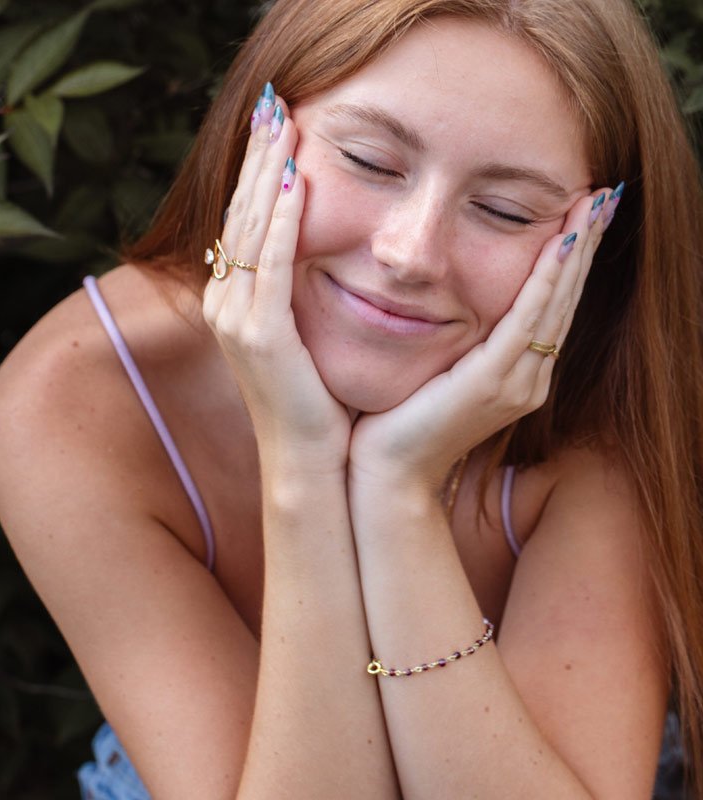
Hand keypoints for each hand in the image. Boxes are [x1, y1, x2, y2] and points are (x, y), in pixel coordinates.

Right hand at [202, 88, 350, 470]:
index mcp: (235, 303)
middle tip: (274, 104)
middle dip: (258, 158)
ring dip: (269, 174)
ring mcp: (238, 320)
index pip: (246, 224)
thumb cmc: (315, 402)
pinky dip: (282, 222)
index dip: (258, 173)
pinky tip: (296, 181)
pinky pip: (272, 265)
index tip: (276, 127)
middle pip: (242, 215)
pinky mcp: (263, 336)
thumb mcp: (301, 338)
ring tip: (283, 123)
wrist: (311, 459)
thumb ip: (295, 295)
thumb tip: (312, 255)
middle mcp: (226, 305)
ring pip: (253, 231)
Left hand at [349, 188, 613, 488]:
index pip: (550, 306)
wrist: (389, 472)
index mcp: (517, 375)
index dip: (570, 261)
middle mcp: (528, 378)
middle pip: (564, 300)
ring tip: (594, 204)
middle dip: (585, 245)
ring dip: (576, 252)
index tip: (582, 214)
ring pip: (554, 304)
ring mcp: (516, 383)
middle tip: (604, 195)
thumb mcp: (439, 371)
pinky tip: (560, 244)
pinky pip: (526, 322)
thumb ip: (460, 342)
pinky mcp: (491, 383)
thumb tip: (450, 299)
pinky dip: (545, 282)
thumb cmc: (402, 420)